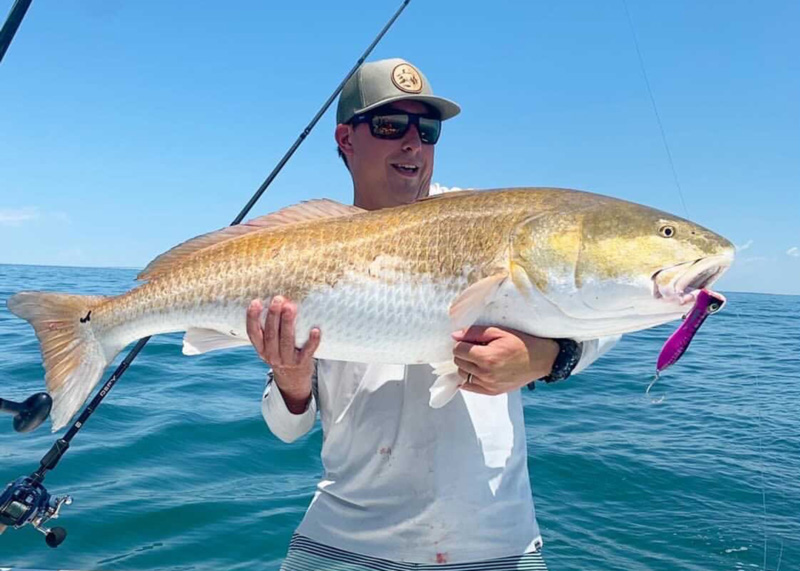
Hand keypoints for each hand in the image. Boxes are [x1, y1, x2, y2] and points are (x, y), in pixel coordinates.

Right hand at [246, 296, 320, 413]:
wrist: (293, 379)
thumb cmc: (281, 353)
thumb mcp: (270, 344)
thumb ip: (271, 326)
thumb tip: (279, 298)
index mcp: (261, 348)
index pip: (253, 332)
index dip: (252, 317)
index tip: (256, 302)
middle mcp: (271, 355)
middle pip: (271, 334)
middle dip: (273, 315)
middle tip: (277, 299)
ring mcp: (286, 360)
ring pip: (286, 340)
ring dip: (288, 323)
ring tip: (290, 307)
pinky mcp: (302, 362)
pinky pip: (307, 351)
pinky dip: (312, 341)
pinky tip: (315, 330)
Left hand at [452, 326, 559, 395]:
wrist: (540, 360)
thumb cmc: (520, 343)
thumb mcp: (499, 331)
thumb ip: (474, 333)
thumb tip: (455, 336)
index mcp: (487, 357)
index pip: (458, 350)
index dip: (461, 343)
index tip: (469, 340)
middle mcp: (486, 374)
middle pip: (458, 362)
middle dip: (463, 353)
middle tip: (475, 348)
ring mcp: (489, 385)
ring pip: (462, 374)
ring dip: (466, 365)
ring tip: (479, 359)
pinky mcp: (492, 392)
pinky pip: (469, 387)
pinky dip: (469, 378)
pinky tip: (476, 371)